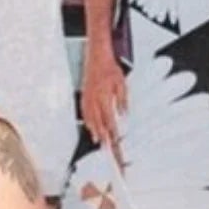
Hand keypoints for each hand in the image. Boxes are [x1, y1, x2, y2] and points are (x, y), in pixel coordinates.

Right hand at [81, 42, 126, 164]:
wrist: (96, 56)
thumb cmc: (110, 68)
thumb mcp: (122, 84)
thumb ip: (122, 101)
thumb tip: (124, 115)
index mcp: (104, 99)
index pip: (110, 123)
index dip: (113, 136)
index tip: (116, 146)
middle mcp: (94, 102)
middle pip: (100, 126)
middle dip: (105, 140)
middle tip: (109, 151)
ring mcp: (87, 100)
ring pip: (91, 122)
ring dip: (96, 134)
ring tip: (101, 144)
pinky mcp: (84, 97)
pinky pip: (85, 114)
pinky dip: (88, 124)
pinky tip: (91, 129)